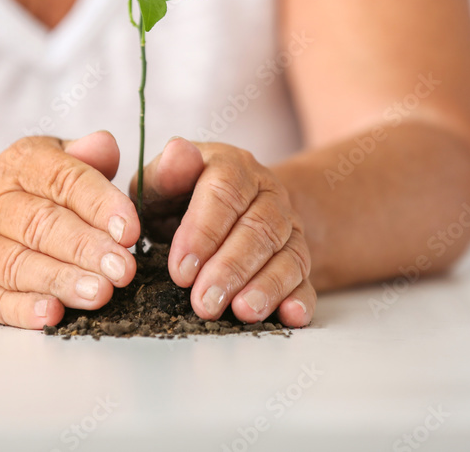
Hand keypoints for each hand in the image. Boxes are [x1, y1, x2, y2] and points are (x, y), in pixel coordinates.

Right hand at [0, 131, 139, 328]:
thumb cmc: (23, 193)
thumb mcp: (49, 161)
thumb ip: (83, 158)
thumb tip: (107, 145)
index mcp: (21, 165)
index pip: (62, 179)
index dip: (99, 204)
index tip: (130, 229)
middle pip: (41, 224)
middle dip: (86, 248)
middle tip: (123, 268)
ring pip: (17, 265)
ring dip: (60, 280)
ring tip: (100, 293)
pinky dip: (22, 310)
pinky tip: (51, 314)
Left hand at [132, 138, 314, 326]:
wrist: (226, 209)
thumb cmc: (180, 198)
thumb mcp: (163, 182)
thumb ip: (165, 172)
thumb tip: (177, 154)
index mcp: (233, 167)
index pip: (225, 192)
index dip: (204, 232)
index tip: (181, 270)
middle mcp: (267, 194)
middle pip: (259, 228)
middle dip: (232, 268)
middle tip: (205, 302)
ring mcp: (289, 227)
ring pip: (287, 254)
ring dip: (266, 286)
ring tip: (243, 312)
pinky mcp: (298, 259)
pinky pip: (307, 278)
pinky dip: (301, 298)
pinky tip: (290, 316)